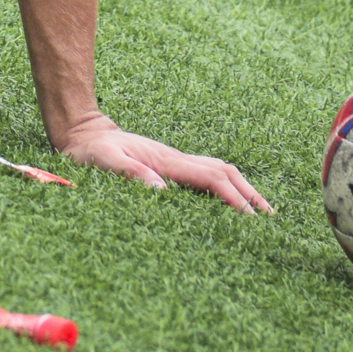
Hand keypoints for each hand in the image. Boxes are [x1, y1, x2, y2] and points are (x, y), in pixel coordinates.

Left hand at [55, 113, 271, 212]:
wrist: (81, 132)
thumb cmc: (89, 150)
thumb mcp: (103, 161)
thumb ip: (130, 172)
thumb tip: (161, 190)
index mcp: (166, 161)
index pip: (211, 179)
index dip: (233, 199)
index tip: (252, 219)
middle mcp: (176, 159)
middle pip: (224, 172)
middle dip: (249, 194)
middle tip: (271, 219)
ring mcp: (175, 161)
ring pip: (219, 171)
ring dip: (242, 188)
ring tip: (261, 212)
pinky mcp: (170, 165)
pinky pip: (206, 174)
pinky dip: (226, 186)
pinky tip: (230, 200)